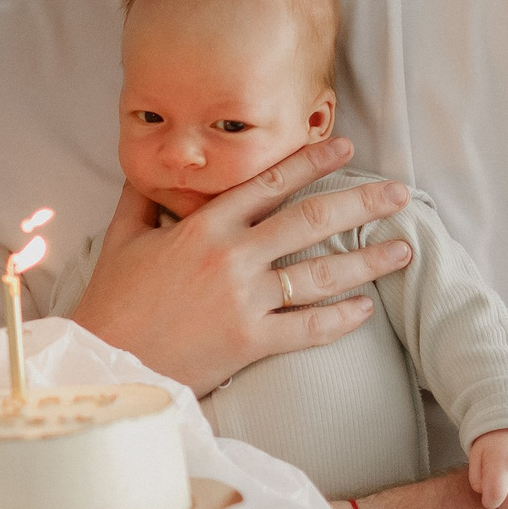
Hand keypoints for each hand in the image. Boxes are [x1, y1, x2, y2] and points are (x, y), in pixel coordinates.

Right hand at [70, 138, 414, 394]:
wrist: (105, 361)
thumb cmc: (113, 301)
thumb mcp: (123, 238)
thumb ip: (143, 198)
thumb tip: (149, 167)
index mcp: (204, 225)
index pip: (270, 181)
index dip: (312, 161)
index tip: (346, 147)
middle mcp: (232, 256)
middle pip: (312, 219)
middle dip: (363, 203)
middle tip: (400, 194)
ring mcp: (244, 300)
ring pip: (320, 272)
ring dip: (368, 260)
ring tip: (402, 250)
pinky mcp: (249, 342)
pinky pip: (308, 327)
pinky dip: (342, 318)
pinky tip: (366, 308)